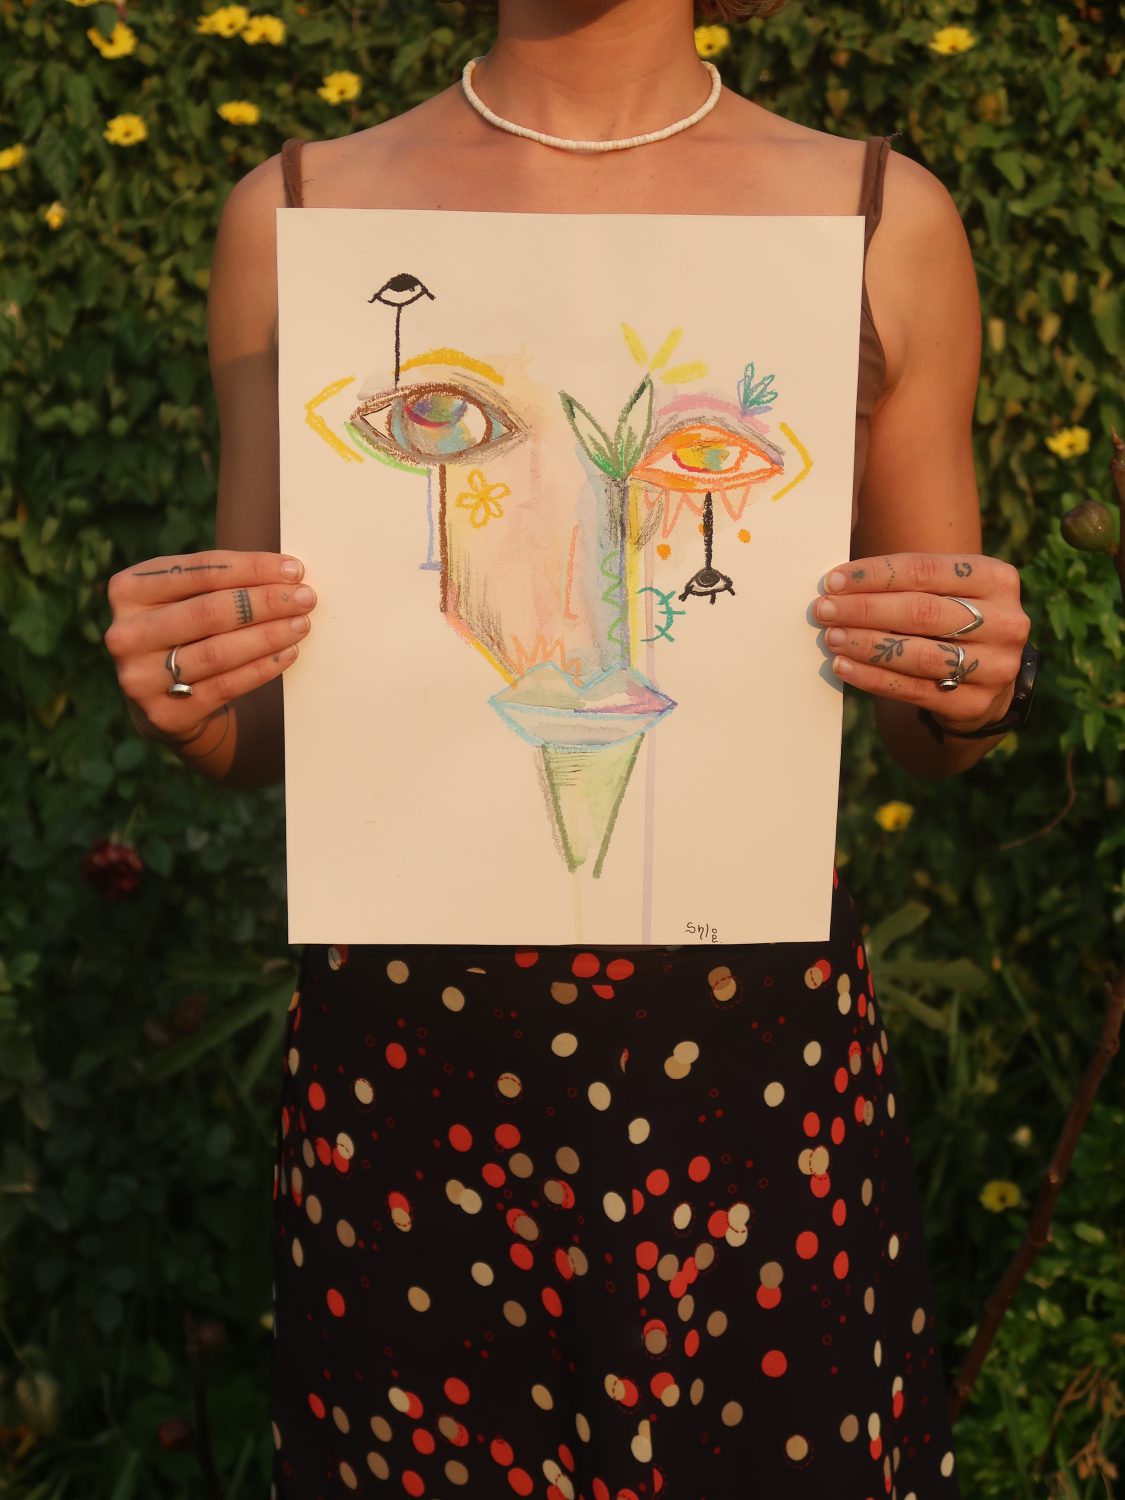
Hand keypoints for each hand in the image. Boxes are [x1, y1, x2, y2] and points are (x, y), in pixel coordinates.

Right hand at [103, 550, 314, 742]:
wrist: (162, 701)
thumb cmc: (185, 634)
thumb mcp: (185, 599)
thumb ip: (220, 582)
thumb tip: (288, 573)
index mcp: (127, 590)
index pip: (200, 571)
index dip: (252, 568)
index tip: (295, 570)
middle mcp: (125, 633)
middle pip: (209, 611)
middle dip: (265, 602)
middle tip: (306, 598)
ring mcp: (140, 677)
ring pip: (219, 651)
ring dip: (269, 636)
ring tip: (302, 625)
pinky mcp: (165, 713)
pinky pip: (225, 686)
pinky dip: (262, 668)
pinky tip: (287, 654)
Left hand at [811, 551, 1029, 732]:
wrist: (987, 682)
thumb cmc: (952, 623)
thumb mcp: (948, 592)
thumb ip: (907, 582)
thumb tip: (838, 584)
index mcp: (998, 580)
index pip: (925, 570)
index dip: (874, 575)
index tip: (833, 581)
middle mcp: (1005, 622)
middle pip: (921, 612)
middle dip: (864, 610)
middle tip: (824, 610)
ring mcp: (995, 666)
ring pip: (917, 654)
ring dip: (866, 644)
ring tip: (832, 637)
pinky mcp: (974, 703)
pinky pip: (912, 689)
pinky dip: (872, 677)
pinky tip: (843, 666)